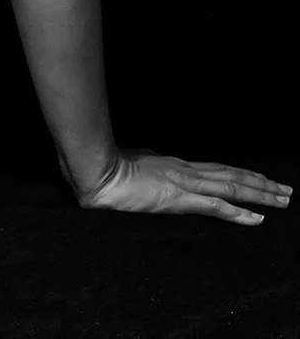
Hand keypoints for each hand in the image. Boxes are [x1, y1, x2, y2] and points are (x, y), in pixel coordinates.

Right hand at [70, 147, 291, 225]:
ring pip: (231, 187)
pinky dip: (239, 212)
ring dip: (260, 194)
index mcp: (177, 165)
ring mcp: (185, 183)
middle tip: (286, 190)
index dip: (242, 174)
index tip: (262, 179)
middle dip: (261, 184)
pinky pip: (216, 206)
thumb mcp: (136, 163)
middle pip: (232, 175)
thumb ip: (150, 167)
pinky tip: (257, 218)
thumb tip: (154, 166)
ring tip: (282, 199)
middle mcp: (187, 171)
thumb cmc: (111, 166)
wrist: (99, 169)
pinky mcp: (179, 198)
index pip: (218, 169)